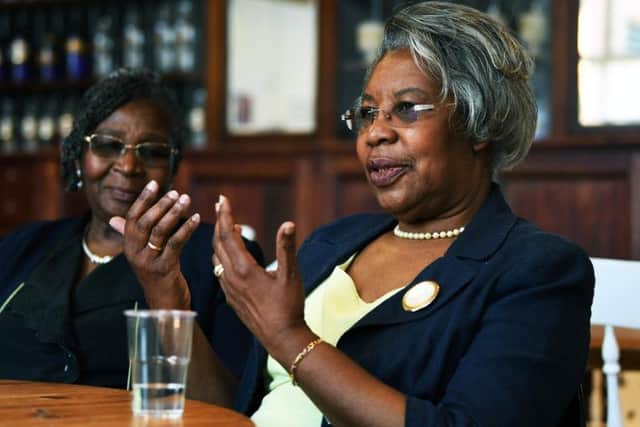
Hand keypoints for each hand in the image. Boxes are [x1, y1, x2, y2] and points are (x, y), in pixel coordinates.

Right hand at [109, 180, 199, 309]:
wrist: (165, 303)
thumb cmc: (156, 274)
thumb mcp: (142, 254)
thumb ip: (131, 235)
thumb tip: (114, 219)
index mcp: (128, 246)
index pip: (132, 218)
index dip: (143, 199)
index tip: (154, 183)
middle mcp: (134, 253)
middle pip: (145, 223)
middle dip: (160, 205)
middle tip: (175, 192)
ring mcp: (148, 262)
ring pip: (160, 231)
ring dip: (174, 213)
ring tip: (186, 199)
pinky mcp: (164, 268)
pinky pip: (175, 244)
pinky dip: (186, 228)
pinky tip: (196, 218)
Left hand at [213, 195, 308, 356]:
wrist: (281, 338)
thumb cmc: (288, 306)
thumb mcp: (291, 275)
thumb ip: (286, 248)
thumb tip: (288, 223)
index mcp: (244, 269)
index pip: (228, 235)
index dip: (225, 215)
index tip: (222, 198)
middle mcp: (231, 277)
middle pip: (218, 243)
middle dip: (219, 223)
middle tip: (221, 206)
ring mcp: (229, 289)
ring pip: (217, 258)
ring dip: (220, 240)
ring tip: (227, 227)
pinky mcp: (232, 298)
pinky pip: (220, 271)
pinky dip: (222, 256)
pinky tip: (230, 257)